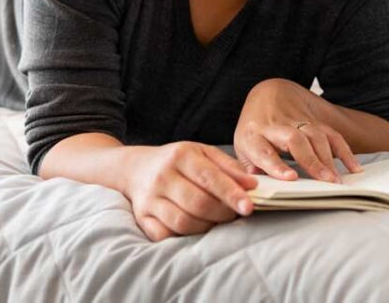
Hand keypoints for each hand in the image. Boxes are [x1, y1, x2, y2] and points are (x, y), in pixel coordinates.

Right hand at [123, 141, 258, 241]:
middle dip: (222, 213)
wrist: (136, 168)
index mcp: (181, 156)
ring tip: (216, 219)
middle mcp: (163, 177)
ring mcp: (150, 199)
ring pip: (183, 222)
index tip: (249, 207)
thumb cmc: (179, 161)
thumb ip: (229, 167)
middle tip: (234, 213)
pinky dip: (184, 235)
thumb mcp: (204, 153)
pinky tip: (195, 226)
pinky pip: (165, 235)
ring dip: (206, 226)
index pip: (210, 178)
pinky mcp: (142, 217)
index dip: (231, 194)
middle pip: (198, 203)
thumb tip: (252, 185)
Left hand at [234, 78, 363, 182]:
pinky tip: (353, 167)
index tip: (290, 178)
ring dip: (329, 159)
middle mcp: (276, 126)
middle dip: (312, 161)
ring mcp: (297, 121)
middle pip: (296, 140)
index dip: (277, 165)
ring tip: (337, 180)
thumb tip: (258, 191)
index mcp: (253, 135)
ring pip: (316, 136)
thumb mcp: (242, 147)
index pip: (264, 151)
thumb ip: (250, 169)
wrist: (268, 94)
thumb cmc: (254, 129)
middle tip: (326, 182)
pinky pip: (332, 134)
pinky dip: (345, 151)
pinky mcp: (314, 120)